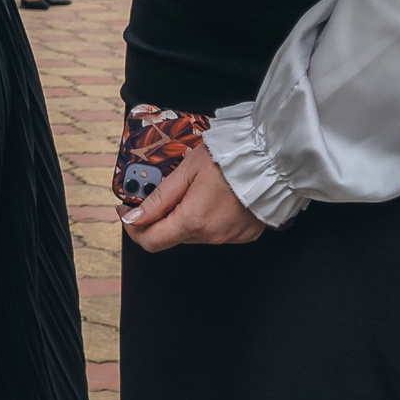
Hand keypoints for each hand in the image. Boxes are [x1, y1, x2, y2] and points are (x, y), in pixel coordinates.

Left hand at [123, 143, 263, 249]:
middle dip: (161, 215)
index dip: (133, 227)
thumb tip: (134, 217)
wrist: (271, 159)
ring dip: (185, 215)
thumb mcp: (185, 171)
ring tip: (194, 187)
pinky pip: (216, 230)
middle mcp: (211, 235)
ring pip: (193, 232)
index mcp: (193, 221)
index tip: (128, 212)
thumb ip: (158, 198)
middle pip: (172, 235)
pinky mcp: (244, 234)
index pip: (150, 241)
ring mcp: (229, 237)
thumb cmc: (230, 158)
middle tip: (160, 190)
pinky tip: (214, 196)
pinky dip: (208, 217)